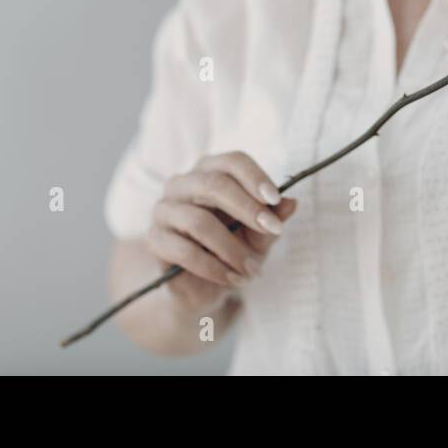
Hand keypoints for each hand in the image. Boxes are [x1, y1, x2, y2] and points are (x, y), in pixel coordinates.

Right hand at [143, 151, 297, 312]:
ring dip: (232, 248)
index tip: (276, 200)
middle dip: (247, 208)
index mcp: (210, 171)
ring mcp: (164, 210)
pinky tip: (232, 279)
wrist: (202, 286)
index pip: (232, 161)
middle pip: (213, 183)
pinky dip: (214, 267)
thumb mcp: (259, 236)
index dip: (255, 177)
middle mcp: (183, 184)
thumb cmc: (232, 249)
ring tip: (252, 270)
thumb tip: (292, 202)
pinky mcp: (154, 240)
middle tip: (272, 230)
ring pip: (198, 221)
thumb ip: (272, 219)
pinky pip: (185, 251)